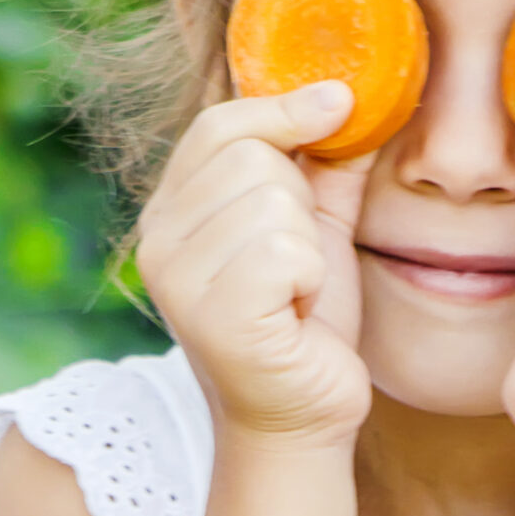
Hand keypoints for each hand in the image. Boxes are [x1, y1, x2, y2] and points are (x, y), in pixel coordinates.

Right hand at [135, 82, 373, 444]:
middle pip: (252, 156)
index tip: (339, 105)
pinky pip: (285, 252)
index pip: (220, 124)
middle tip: (298, 264)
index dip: (284, 109)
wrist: (303, 420)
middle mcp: (158, 241)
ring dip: (310, 249)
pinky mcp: (213, 315)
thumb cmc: (305, 327)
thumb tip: (356, 95)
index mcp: (172, 211)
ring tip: (295, 294)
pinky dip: (310, 280)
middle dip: (301, 203)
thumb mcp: (317, 231)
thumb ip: (326, 167)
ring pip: (274, 203)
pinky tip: (296, 314)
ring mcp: (178, 279)